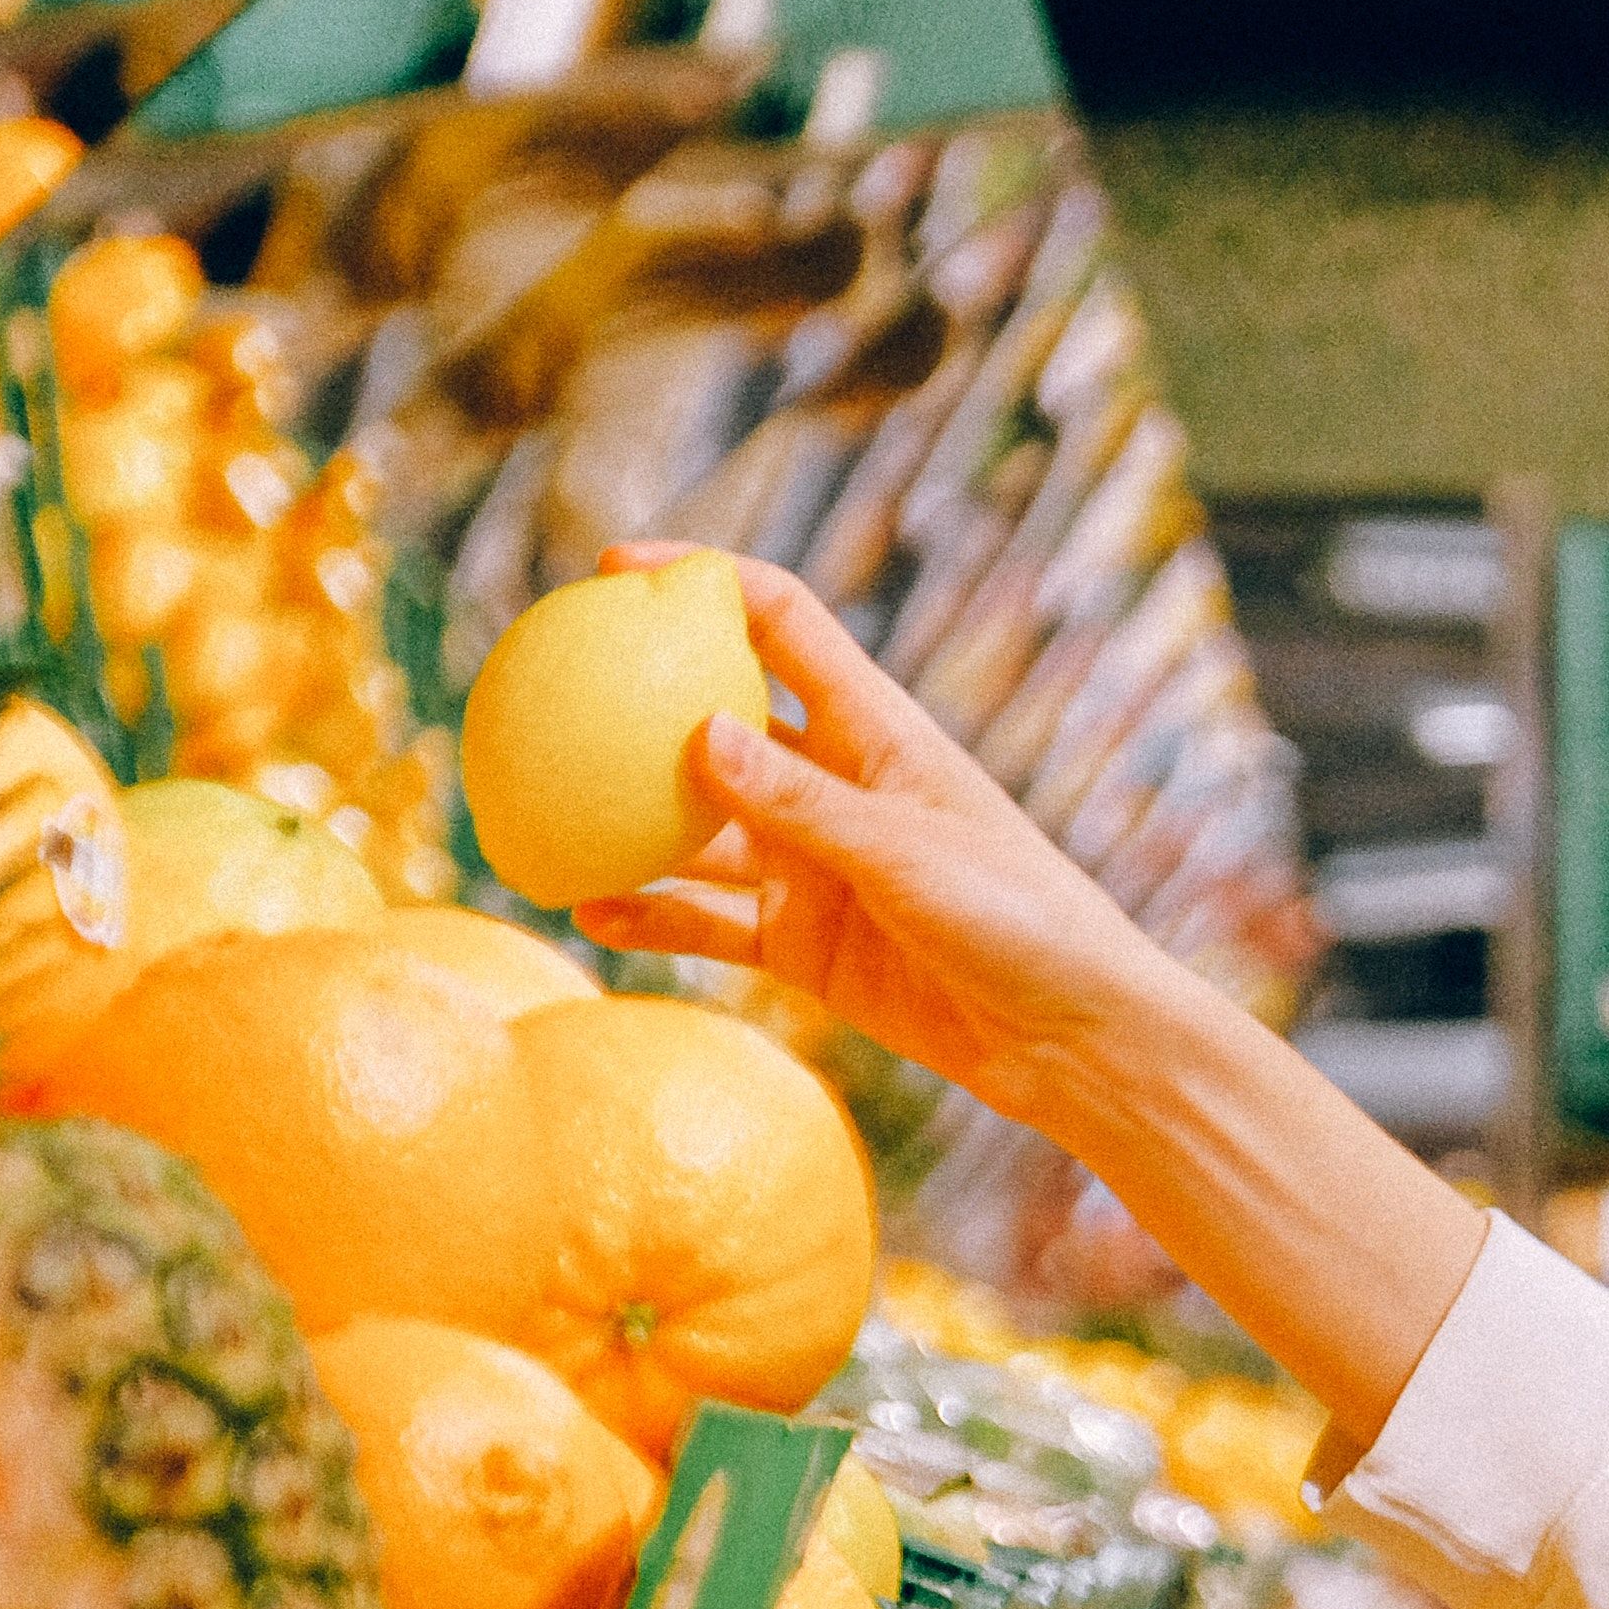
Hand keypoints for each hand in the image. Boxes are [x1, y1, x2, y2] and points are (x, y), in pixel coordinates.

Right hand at [567, 548, 1185, 1128]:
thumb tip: (700, 733)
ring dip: (624, 820)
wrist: (1075, 1041)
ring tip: (533, 811)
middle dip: (637, 700)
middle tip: (541, 685)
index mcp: (878, 732)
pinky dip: (651, 917)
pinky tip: (585, 911)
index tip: (618, 567)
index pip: (781, 624)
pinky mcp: (808, 946)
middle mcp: (837, 788)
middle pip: (717, 718)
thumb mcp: (908, 854)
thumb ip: (805, 802)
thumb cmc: (1022, 923)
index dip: (706, 581)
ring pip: (696, 829)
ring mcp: (816, 867)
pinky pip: (710, 922)